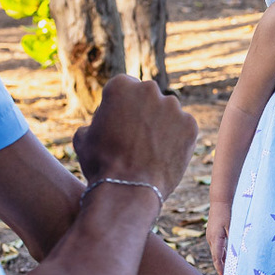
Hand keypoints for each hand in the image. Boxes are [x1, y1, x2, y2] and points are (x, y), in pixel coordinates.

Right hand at [73, 74, 197, 200]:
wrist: (128, 188)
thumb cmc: (101, 164)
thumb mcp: (83, 138)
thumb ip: (94, 122)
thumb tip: (98, 123)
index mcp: (121, 86)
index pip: (124, 88)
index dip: (121, 106)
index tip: (120, 122)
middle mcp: (149, 89)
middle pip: (148, 96)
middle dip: (144, 111)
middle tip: (138, 136)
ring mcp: (172, 106)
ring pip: (168, 112)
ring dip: (162, 124)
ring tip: (151, 149)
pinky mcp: (190, 124)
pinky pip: (184, 128)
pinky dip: (177, 139)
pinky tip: (165, 155)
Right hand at [205, 203, 231, 274]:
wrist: (220, 201)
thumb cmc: (228, 212)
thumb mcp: (232, 226)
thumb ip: (235, 238)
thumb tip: (238, 250)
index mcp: (216, 239)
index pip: (217, 258)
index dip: (221, 269)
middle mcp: (211, 239)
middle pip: (216, 257)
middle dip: (221, 268)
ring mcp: (211, 236)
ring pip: (216, 253)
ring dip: (221, 261)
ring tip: (227, 272)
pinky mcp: (213, 234)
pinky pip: (217, 247)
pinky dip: (221, 254)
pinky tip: (226, 258)